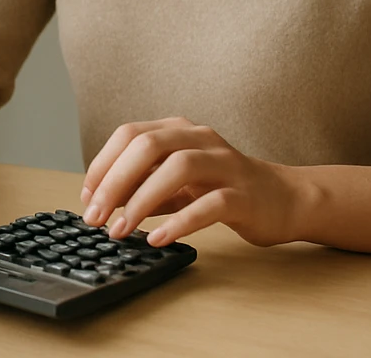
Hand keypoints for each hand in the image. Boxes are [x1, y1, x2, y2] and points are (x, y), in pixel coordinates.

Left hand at [80, 117, 306, 247]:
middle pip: (148, 145)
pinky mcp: (244, 195)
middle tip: (95, 216)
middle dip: (114, 181)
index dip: (102, 165)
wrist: (285, 199)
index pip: (129, 134)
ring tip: (121, 229)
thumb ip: (144, 187)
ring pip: (178, 167)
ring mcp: (225, 164)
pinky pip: (210, 204)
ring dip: (142, 200)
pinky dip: (179, 222)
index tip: (86, 197)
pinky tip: (157, 239)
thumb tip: (101, 203)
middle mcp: (201, 139)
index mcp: (180, 131)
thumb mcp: (177, 185)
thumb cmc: (223, 190)